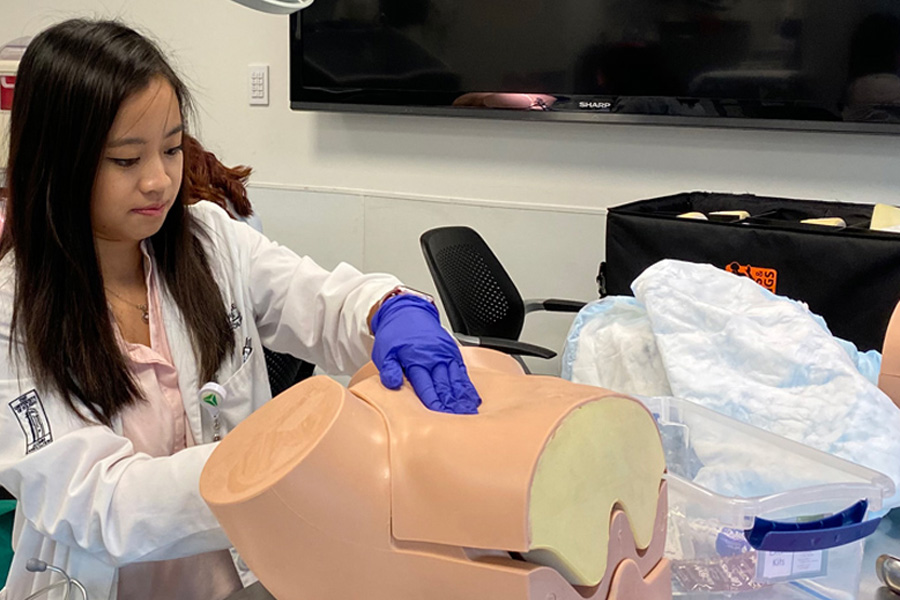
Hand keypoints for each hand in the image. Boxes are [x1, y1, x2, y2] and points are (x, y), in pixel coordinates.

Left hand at [371, 295, 480, 413]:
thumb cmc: (395, 334)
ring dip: (463, 398)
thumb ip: (389, 369)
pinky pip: (462, 372)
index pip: (426, 387)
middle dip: (452, 405)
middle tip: (460, 421)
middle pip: (445, 386)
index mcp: (416, 360)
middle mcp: (434, 358)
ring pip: (456, 380)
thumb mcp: (384, 351)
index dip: (433, 404)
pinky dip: (468, 387)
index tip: (439, 417)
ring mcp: (446, 355)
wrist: (406, 311)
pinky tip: (473, 399)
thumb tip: (392, 383)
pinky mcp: (453, 353)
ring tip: (469, 414)